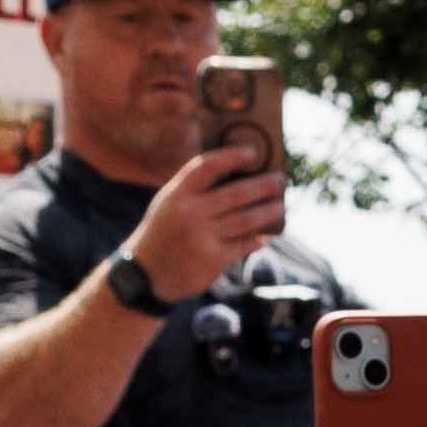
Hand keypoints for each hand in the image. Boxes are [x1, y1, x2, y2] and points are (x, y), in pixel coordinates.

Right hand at [127, 129, 288, 305]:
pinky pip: (243, 245)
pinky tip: (266, 234)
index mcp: (178, 194)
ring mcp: (202, 238)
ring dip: (267, 212)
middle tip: (280, 180)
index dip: (232, 157)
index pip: (207, 166)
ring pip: (246, 220)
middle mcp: (190, 213)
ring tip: (280, 206)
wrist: (146, 274)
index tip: (253, 152)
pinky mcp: (213, 260)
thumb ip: (194, 188)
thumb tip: (237, 173)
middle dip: (263, 185)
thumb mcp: (169, 203)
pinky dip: (257, 238)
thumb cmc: (163, 231)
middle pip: (236, 193)